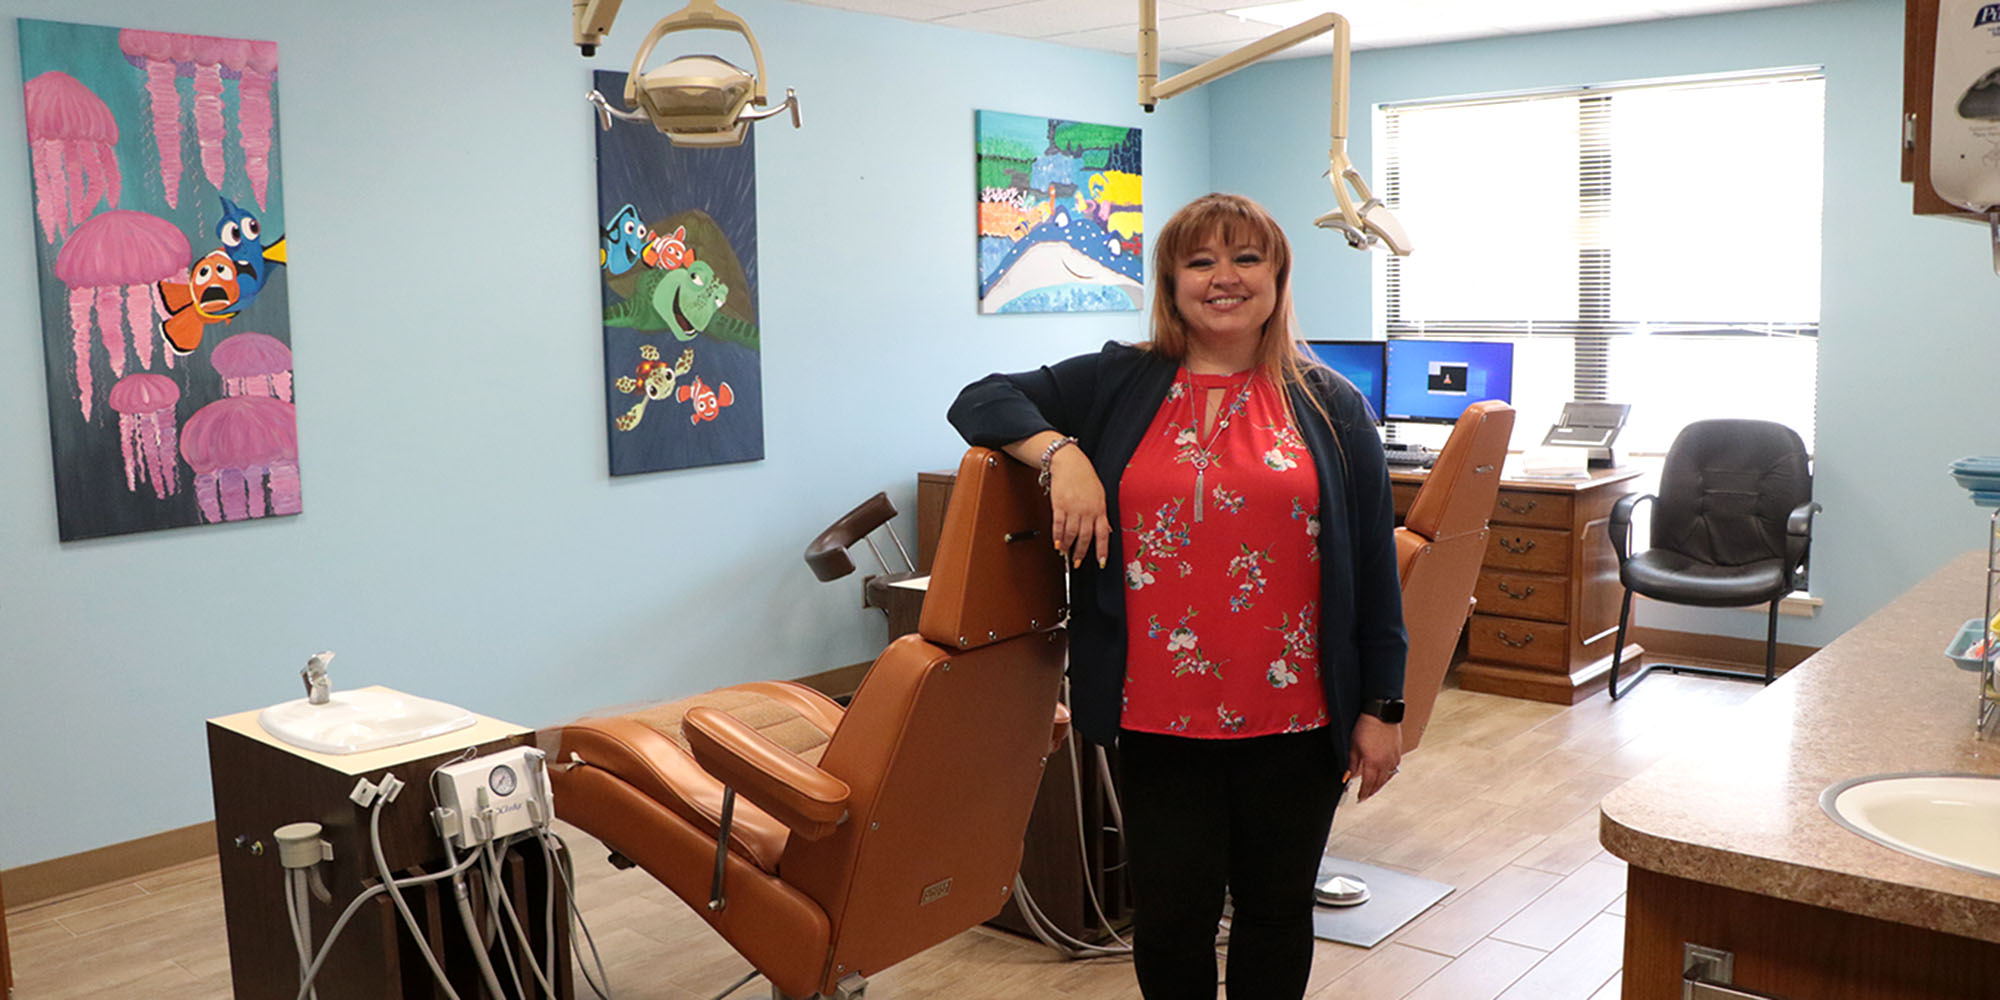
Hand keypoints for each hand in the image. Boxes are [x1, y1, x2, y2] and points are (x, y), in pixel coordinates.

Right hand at [1047, 446, 1109, 569]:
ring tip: (1064, 552)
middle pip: (1085, 537)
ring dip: (1067, 546)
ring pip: (1071, 534)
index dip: (1102, 550)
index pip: (1103, 534)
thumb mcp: (1099, 495)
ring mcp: (1073, 508)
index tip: (1101, 563)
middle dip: (1080, 553)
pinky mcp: (1059, 505)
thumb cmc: (1085, 478)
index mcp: (1100, 509)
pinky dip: (1057, 537)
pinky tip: (1056, 543)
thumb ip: (1102, 514)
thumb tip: (1107, 530)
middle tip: (1076, 563)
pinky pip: (1058, 525)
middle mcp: (1087, 511)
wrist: (1070, 463)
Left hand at [1347, 714, 1402, 801]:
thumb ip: (1351, 763)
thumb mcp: (1353, 746)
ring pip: (1387, 777)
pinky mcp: (1397, 752)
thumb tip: (1348, 775)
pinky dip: (1388, 774)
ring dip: (1380, 784)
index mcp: (1373, 763)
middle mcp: (1385, 763)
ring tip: (1374, 788)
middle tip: (1366, 796)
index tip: (1360, 798)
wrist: (1381, 713)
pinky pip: (1393, 768)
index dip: (1363, 793)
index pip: (1368, 784)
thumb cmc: (1366, 726)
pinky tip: (1385, 774)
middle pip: (1379, 783)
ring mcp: (1393, 758)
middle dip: (1371, 791)